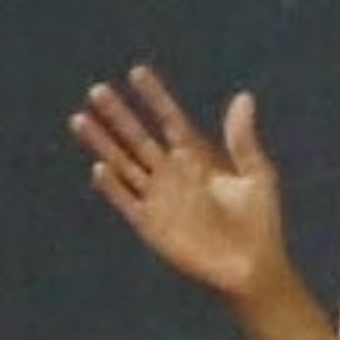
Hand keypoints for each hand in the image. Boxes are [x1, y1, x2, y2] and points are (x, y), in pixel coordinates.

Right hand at [69, 64, 292, 302]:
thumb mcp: (257, 175)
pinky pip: (127, 201)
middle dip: (119, 115)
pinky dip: (113, 186)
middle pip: (139, 138)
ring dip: (103, 143)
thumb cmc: (259, 222)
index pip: (169, 120)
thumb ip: (243, 140)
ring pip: (124, 163)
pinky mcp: (151, 225)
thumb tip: (243, 97)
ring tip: (80, 118)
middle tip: (98, 90)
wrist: (253, 267)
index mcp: (197, 158)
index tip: (137, 72)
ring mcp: (159, 198)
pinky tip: (100, 167)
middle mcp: (172, 174)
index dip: (154, 97)